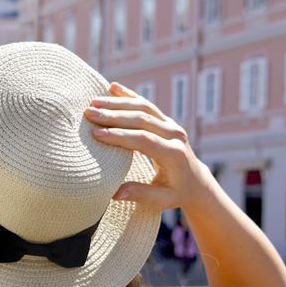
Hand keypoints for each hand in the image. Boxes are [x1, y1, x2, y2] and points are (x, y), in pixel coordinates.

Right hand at [84, 83, 216, 213]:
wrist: (195, 180)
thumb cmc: (175, 192)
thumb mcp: (161, 199)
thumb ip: (140, 194)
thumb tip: (115, 193)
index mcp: (173, 154)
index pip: (144, 140)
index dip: (120, 136)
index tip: (96, 134)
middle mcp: (174, 135)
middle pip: (142, 119)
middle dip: (113, 115)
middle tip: (89, 113)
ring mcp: (171, 125)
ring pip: (144, 108)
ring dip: (118, 103)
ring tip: (94, 102)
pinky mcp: (166, 120)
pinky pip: (147, 104)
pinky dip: (129, 95)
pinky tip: (113, 87)